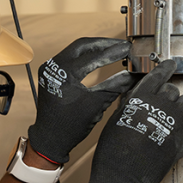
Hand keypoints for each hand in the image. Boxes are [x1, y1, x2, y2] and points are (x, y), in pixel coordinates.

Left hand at [28, 37, 134, 163]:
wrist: (50, 138)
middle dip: (104, 44)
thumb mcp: (97, 104)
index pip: (94, 56)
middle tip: (122, 45)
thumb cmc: (70, 125)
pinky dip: (85, 56)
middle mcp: (54, 66)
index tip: (128, 49)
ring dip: (94, 48)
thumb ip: (115, 86)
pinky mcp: (50, 73)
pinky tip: (97, 58)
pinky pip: (69, 58)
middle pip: (83, 45)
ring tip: (112, 49)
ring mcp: (50, 68)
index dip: (114, 52)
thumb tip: (132, 75)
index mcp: (64, 73)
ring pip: (76, 50)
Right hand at [86, 59, 182, 182]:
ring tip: (173, 118)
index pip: (159, 75)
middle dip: (168, 96)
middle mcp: (161, 104)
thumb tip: (136, 94)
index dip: (166, 68)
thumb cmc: (114, 150)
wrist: (124, 174)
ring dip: (181, 108)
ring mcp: (176, 120)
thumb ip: (130, 102)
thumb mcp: (117, 118)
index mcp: (142, 96)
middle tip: (163, 107)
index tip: (171, 65)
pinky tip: (182, 129)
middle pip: (173, 90)